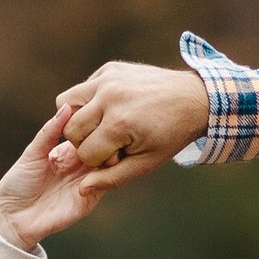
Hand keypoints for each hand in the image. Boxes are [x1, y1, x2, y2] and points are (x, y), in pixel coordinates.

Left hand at [0, 110, 104, 248]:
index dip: (96, 123)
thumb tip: (66, 106)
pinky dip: (106, 173)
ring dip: (111, 154)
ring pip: (109, 165)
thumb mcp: (33, 153)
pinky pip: (105, 184)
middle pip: (103, 147)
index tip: (101, 110)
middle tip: (109, 128)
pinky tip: (102, 164)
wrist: (11, 218)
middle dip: (108, 137)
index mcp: (68, 153)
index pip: (89, 134)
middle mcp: (80, 167)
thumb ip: (50, 131)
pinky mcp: (88, 199)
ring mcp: (86, 182)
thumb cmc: (17, 185)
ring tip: (107, 145)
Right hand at [46, 58, 211, 199]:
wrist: (193, 98)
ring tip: (100, 126)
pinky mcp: (109, 69)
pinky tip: (109, 109)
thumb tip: (81, 189)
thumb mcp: (145, 164)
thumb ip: (112, 178)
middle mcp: (110, 96)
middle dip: (85, 142)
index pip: (85, 152)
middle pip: (71, 130)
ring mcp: (108, 78)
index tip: (121, 154)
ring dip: (78, 120)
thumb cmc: (170, 135)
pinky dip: (89, 103)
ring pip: (65, 104)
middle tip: (110, 142)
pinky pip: (81, 89)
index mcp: (120, 123)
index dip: (100, 160)